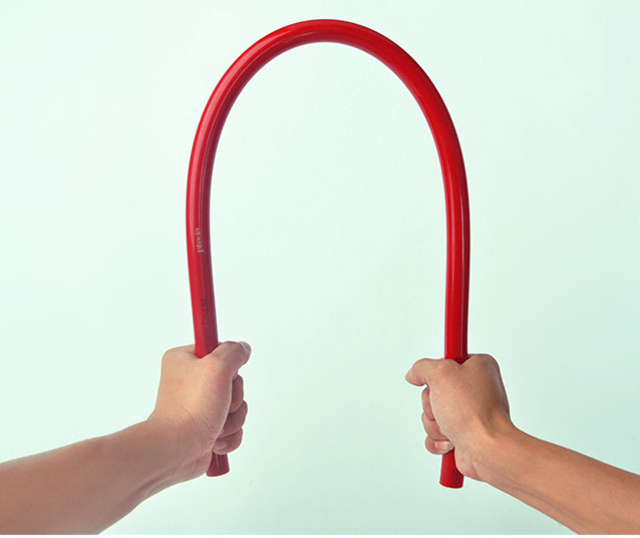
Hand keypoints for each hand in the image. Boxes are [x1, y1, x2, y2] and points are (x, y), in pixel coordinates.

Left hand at [148, 341, 250, 480]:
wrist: (176, 449)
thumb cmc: (191, 409)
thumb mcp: (217, 367)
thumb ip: (234, 352)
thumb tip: (242, 349)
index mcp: (185, 360)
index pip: (219, 351)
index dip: (228, 365)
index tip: (222, 375)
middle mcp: (190, 381)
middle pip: (233, 381)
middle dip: (233, 398)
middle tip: (219, 403)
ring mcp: (199, 405)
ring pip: (236, 406)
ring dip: (233, 418)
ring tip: (216, 425)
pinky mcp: (206, 427)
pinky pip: (233, 427)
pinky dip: (229, 435)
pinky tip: (215, 439)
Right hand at [405, 354, 512, 480]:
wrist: (487, 449)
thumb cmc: (473, 412)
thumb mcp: (441, 373)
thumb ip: (423, 367)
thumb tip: (414, 374)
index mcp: (478, 367)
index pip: (447, 359)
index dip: (437, 369)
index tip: (437, 374)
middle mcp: (475, 388)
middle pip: (433, 389)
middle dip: (432, 404)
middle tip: (444, 406)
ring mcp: (469, 412)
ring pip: (432, 413)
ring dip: (434, 423)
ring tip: (450, 426)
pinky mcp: (463, 432)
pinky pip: (436, 434)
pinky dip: (438, 439)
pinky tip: (450, 440)